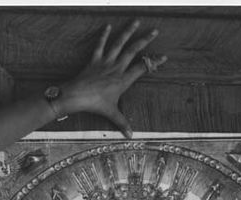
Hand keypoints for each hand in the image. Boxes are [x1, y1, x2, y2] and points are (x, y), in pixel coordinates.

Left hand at [60, 21, 166, 136]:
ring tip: (135, 21)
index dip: (154, 62)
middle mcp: (116, 68)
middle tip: (155, 30)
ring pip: (119, 43)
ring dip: (128, 31)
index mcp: (123, 80)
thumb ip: (122, 123)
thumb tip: (131, 136)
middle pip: (133, 50)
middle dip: (145, 40)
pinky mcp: (95, 59)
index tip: (164, 56)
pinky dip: (104, 35)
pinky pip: (100, 45)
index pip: (142, 68)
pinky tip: (108, 26)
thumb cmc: (95, 105)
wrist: (76, 96)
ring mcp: (106, 62)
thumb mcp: (111, 114)